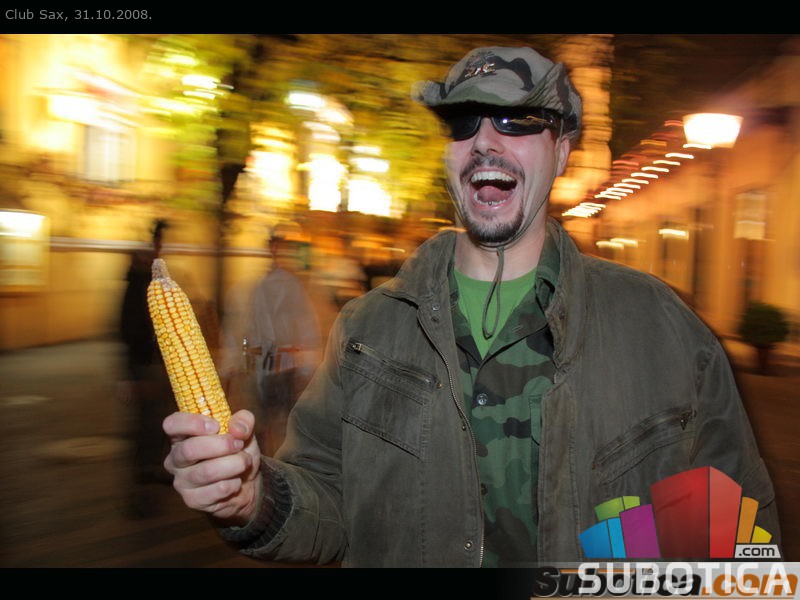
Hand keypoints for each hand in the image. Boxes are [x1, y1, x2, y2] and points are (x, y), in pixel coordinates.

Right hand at [163, 409, 260, 525]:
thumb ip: (243, 421)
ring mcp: (181, 481)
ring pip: (206, 471)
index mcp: (182, 435)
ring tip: (244, 462)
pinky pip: (217, 489)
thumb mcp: (244, 430)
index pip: (172, 424)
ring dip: (233, 464)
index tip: (216, 426)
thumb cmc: (237, 451)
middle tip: (239, 444)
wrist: (247, 483)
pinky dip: (234, 483)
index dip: (192, 423)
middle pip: (189, 450)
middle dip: (221, 445)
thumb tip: (237, 428)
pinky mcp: (192, 500)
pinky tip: (236, 481)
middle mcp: (176, 458)